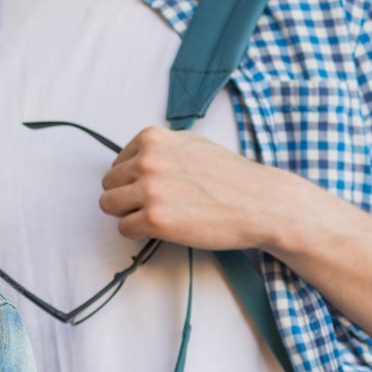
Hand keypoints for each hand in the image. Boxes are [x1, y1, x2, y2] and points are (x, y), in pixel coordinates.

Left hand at [99, 126, 296, 250]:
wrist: (262, 203)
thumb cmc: (231, 176)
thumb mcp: (192, 144)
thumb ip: (160, 149)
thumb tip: (131, 160)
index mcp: (153, 138)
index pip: (118, 162)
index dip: (133, 179)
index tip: (154, 187)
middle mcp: (147, 160)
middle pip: (109, 183)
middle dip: (126, 196)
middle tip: (153, 205)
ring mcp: (149, 189)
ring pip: (109, 205)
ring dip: (127, 214)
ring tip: (154, 216)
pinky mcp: (154, 218)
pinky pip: (124, 228)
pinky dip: (137, 232)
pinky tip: (160, 229)